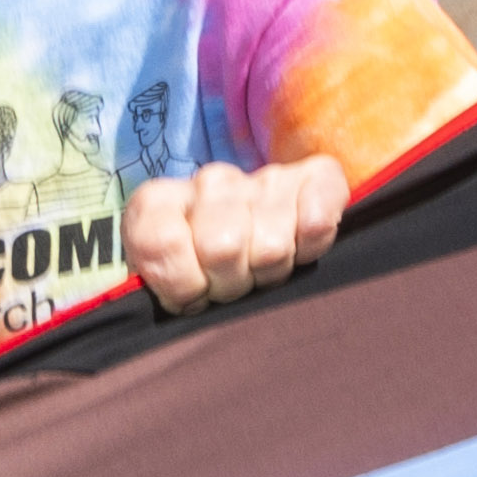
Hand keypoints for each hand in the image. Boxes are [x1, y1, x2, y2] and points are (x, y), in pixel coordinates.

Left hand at [124, 153, 345, 312]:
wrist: (246, 246)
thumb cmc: (199, 273)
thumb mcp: (160, 284)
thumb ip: (159, 284)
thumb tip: (188, 300)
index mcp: (158, 201)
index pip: (161, 243)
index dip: (181, 286)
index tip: (192, 296)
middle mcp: (212, 181)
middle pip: (222, 248)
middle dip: (230, 284)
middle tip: (232, 285)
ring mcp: (265, 176)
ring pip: (272, 247)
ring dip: (269, 272)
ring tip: (261, 270)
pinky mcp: (318, 175)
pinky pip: (317, 222)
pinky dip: (310, 247)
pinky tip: (298, 250)